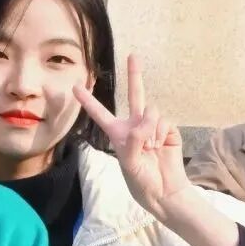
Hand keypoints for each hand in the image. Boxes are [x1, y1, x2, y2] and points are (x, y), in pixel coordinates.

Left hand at [75, 53, 239, 245]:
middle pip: (134, 96)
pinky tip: (160, 146)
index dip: (88, 101)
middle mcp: (135, 126)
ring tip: (150, 148)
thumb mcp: (128, 163)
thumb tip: (148, 119)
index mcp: (118, 134)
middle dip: (135, 75)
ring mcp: (153, 126)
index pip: (100, 114)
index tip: (75, 86)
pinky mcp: (168, 129)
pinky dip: (160, 134)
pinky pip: (163, 121)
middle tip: (133, 55)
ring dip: (150, 130)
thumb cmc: (141, 181)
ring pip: (150, 111)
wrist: (164, 190)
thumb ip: (134, 139)